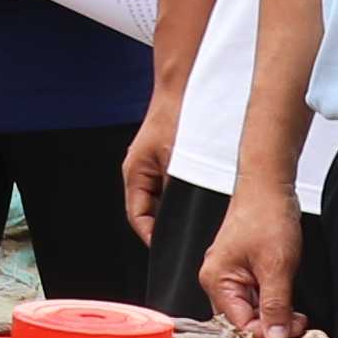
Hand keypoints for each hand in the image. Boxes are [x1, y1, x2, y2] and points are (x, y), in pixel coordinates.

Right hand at [120, 90, 188, 243]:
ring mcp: (153, 167)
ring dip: (177, 210)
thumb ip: (177, 191)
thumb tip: (183, 219)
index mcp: (135, 174)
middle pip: (150, 212)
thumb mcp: (178, 162)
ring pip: (163, 201)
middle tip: (187, 239)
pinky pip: (172, 188)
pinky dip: (184, 196)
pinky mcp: (166, 161)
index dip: (153, 237)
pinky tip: (202, 198)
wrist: (183, 88)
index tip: (170, 248)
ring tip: (196, 220)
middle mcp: (140, 172)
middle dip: (167, 226)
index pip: (139, 217)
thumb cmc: (177, 119)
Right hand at [197, 175, 304, 336]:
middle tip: (297, 324)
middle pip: (243, 320)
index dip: (267, 333)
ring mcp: (229, 274)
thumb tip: (276, 335)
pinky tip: (288, 301)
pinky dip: (273, 302)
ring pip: (251, 310)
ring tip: (296, 313)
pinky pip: (255, 296)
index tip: (291, 333)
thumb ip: (276, 305)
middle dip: (272, 326)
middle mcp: (217, 280)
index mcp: (216, 280)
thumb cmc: (266, 214)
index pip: (239, 325)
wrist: (269, 185)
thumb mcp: (276, 266)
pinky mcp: (242, 269)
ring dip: (275, 314)